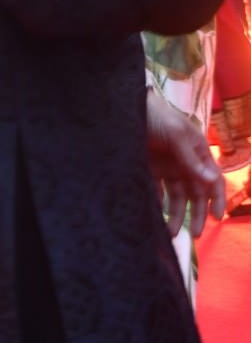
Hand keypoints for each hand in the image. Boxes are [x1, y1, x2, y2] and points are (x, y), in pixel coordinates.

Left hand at [145, 87, 225, 238]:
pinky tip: (155, 219)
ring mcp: (167, 167)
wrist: (125, 107)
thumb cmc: (156, 115)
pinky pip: (156, 191)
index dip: (217, 198)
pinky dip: (157, 205)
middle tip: (194, 234)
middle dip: (197, 214)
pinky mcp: (149, 170)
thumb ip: (191, 158)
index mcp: (197, 152)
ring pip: (176, 196)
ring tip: (171, 233)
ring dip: (176, 214)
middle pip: (195, 193)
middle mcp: (185, 162)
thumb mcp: (176, 134)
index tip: (217, 218)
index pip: (213, 179)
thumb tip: (211, 180)